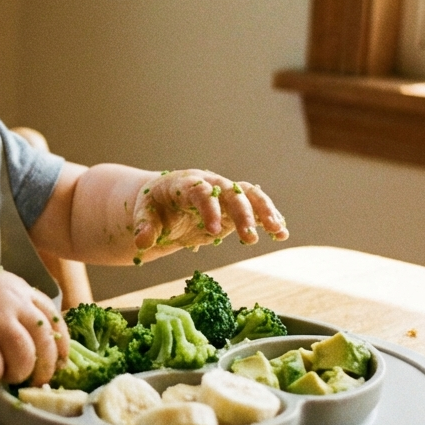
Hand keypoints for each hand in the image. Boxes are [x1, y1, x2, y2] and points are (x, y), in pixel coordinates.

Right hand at [0, 261, 68, 385]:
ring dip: (19, 373)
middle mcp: (10, 301)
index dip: (61, 346)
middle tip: (37, 380)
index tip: (60, 363)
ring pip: (23, 356)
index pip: (54, 319)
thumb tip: (38, 343)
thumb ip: (16, 307)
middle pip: (44, 341)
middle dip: (45, 368)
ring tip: (8, 376)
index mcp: (19, 289)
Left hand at [132, 170, 287, 256]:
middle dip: (242, 214)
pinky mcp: (235, 206)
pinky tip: (281, 234)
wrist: (164, 200)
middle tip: (249, 238)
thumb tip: (143, 242)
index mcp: (185, 183)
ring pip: (250, 195)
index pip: (200, 191)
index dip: (208, 209)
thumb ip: (144, 226)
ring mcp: (225, 194)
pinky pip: (256, 207)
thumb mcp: (144, 213)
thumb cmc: (153, 205)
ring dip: (265, 211)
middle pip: (231, 193)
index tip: (213, 231)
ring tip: (277, 232)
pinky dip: (269, 218)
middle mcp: (210, 184)